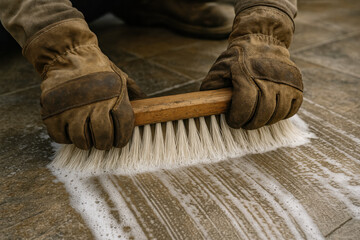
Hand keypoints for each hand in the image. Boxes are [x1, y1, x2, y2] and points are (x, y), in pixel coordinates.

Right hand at [23, 19, 145, 149]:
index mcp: (114, 96)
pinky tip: (70, 132)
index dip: (123, 138)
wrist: (66, 53)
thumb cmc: (96, 68)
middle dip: (105, 143)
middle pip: (103, 137)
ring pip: (81, 140)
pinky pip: (59, 136)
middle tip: (103, 142)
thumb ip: (133, 93)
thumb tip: (149, 105)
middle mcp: (94, 104)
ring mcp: (71, 108)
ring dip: (86, 143)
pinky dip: (65, 138)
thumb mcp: (119, 77)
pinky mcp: (52, 111)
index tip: (119, 141)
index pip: (124, 126)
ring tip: (87, 139)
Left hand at [200, 7, 302, 129]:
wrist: (262, 38)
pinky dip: (281, 115)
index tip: (233, 121)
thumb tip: (204, 108)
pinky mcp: (297, 84)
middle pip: (262, 113)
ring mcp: (285, 80)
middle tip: (244, 123)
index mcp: (245, 73)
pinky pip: (292, 109)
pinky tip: (270, 111)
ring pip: (278, 113)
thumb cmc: (237, 58)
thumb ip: (210, 89)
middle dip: (250, 123)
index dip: (238, 118)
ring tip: (256, 117)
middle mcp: (268, 76)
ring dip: (265, 120)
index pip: (245, 105)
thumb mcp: (218, 69)